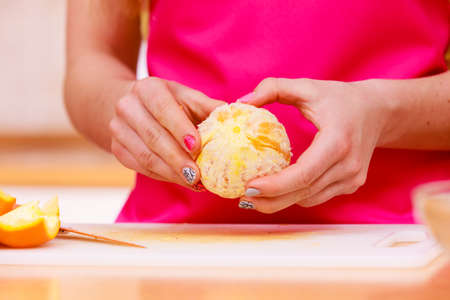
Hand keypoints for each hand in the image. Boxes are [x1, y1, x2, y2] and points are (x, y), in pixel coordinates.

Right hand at [109, 77, 224, 189]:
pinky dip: (163, 176)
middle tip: (198, 176)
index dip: (180, 129)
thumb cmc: (169, 102)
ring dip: (172, 173)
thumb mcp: (187, 97)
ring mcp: (118, 129)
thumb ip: (209, 107)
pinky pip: (141, 167)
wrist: (132, 105)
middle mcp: (128, 106)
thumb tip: (236, 117)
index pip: (163, 109)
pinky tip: (182, 181)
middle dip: (178, 159)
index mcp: (148, 88)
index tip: (197, 147)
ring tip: (194, 182)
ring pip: (146, 156)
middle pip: (154, 137)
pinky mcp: (117, 149)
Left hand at [240, 78, 391, 212]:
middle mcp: (348, 166)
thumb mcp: (307, 87)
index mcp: (338, 141)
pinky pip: (317, 196)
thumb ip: (273, 88)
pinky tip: (278, 189)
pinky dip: (296, 196)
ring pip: (309, 199)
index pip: (304, 173)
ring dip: (281, 201)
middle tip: (243, 197)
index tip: (249, 186)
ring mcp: (353, 179)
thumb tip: (242, 101)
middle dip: (271, 200)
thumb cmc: (340, 98)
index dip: (275, 185)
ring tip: (254, 194)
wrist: (378, 111)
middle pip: (304, 193)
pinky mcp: (351, 185)